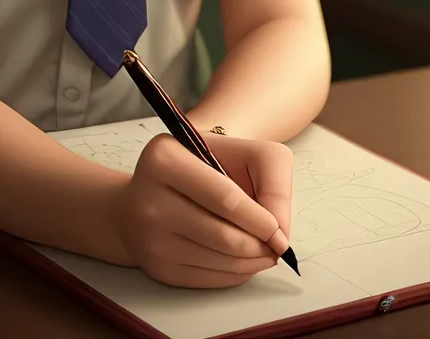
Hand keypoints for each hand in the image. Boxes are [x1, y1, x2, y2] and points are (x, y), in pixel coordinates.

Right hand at [108, 132, 292, 287]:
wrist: (155, 188)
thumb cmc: (205, 165)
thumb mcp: (241, 150)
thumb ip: (272, 180)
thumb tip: (279, 235)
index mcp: (166, 159)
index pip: (225, 199)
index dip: (260, 219)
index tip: (278, 230)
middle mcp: (149, 199)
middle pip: (223, 236)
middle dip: (259, 245)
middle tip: (276, 245)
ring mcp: (150, 237)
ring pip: (219, 261)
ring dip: (252, 262)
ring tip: (264, 251)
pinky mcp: (157, 267)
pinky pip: (208, 279)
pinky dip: (236, 273)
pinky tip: (243, 259)